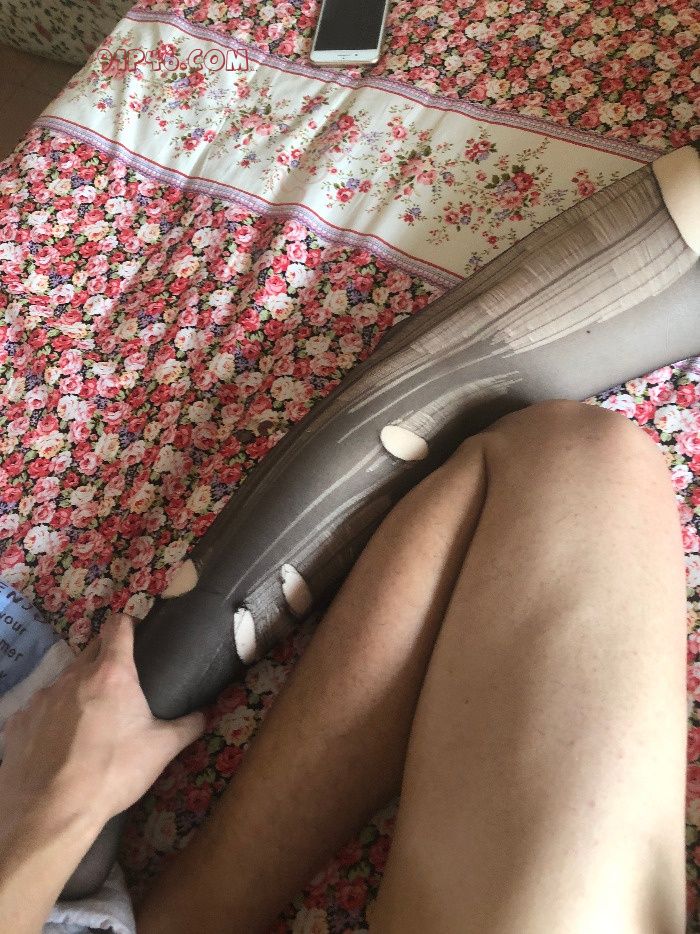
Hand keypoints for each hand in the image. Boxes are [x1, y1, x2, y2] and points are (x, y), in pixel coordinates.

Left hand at [0, 612, 204, 830]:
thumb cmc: (113, 773)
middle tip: (120, 683)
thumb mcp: (161, 750)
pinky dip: (51, 718)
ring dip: (78, 690)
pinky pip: (39, 709)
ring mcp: (41, 697)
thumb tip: (208, 713)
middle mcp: (74, 676)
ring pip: (64, 680)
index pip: (118, 626)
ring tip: (89, 720)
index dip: (128, 624)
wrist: (51, 812)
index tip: (137, 634)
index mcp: (112, 673)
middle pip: (90, 648)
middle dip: (105, 657)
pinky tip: (58, 744)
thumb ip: (189, 726)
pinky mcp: (18, 721)